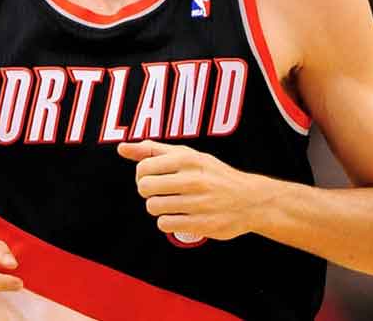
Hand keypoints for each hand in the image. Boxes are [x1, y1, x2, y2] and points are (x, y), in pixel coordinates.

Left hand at [118, 140, 269, 241]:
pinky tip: (179, 216)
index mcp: (188, 159)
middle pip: (145, 188)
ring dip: (158, 207)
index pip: (143, 167)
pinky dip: (168, 222)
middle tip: (160, 191)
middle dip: (148, 191)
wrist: (250, 200)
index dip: (141, 174)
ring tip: (171, 203)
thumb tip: (122, 148)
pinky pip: (165, 225)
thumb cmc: (213, 175)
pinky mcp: (202, 224)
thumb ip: (153, 150)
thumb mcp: (188, 155)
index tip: (152, 177)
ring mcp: (198, 203)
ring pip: (153, 207)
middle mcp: (193, 179)